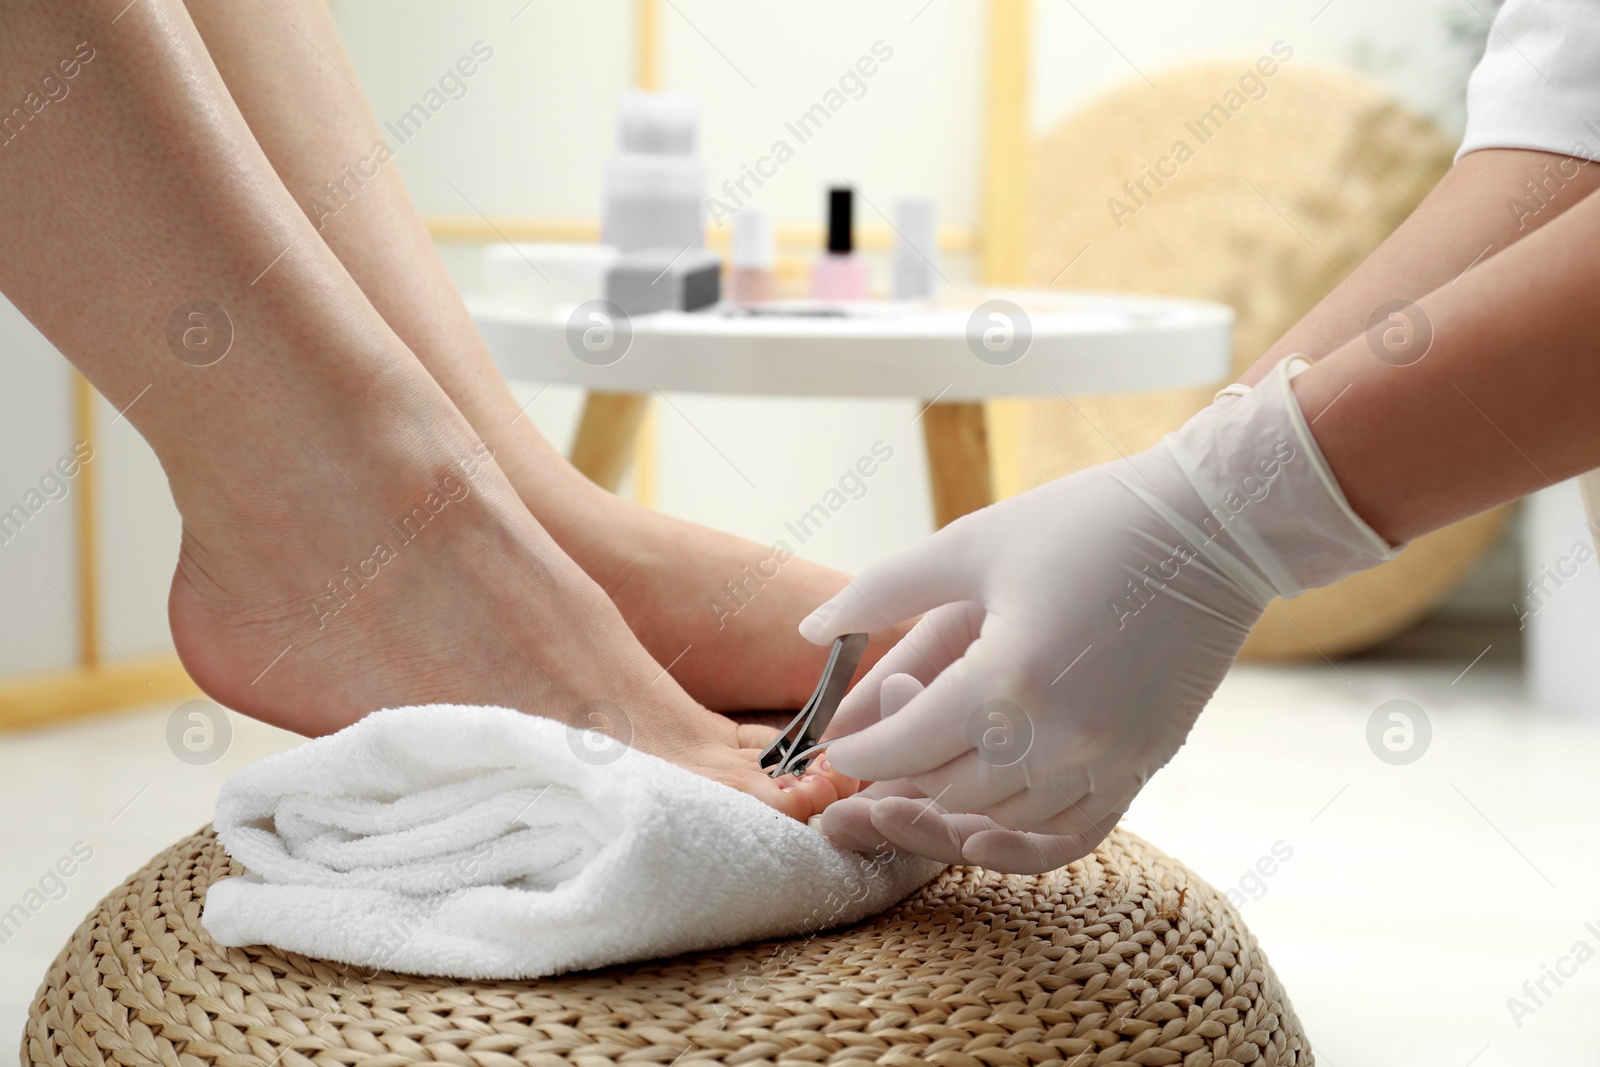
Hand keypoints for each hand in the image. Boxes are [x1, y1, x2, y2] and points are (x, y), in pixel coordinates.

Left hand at [804, 357, 1395, 871]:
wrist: (1211, 529)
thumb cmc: (1084, 523)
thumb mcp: (971, 545)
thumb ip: (882, 591)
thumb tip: (812, 632)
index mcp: (1005, 680)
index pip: (902, 747)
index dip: (857, 751)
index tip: (832, 746)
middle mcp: (1056, 739)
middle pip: (944, 792)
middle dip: (891, 783)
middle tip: (861, 768)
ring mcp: (1105, 763)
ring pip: (998, 820)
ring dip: (944, 810)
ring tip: (906, 790)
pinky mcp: (1141, 769)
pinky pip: (1067, 837)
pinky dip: (1014, 841)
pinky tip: (977, 830)